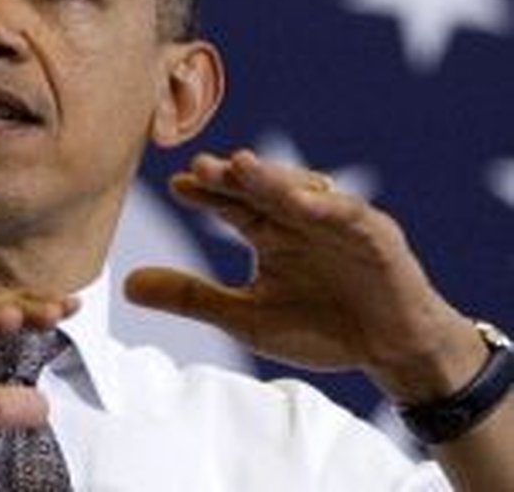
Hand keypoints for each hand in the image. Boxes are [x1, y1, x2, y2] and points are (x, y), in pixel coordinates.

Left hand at [124, 150, 483, 401]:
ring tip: (243, 168)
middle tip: (201, 165)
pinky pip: (348, 216)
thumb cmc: (320, 328)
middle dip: (233, 177)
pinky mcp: (376, 236)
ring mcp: (337, 222)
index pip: (231, 205)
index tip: (177, 184)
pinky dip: (325, 207)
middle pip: (261, 190)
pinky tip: (298, 201)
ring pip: (301, 193)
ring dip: (273, 180)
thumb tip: (127, 285)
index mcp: (269, 233)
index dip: (207, 193)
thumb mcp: (245, 318)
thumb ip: (192, 298)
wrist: (390, 352)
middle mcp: (299, 219)